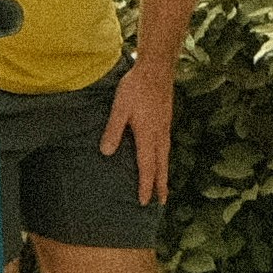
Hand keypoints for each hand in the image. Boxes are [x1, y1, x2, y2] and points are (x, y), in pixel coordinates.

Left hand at [103, 47, 174, 196]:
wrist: (156, 70)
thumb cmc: (135, 88)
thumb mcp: (119, 108)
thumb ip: (113, 130)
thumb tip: (106, 153)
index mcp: (148, 136)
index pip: (147, 167)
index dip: (145, 185)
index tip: (143, 201)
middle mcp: (159, 135)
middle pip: (161, 166)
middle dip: (160, 185)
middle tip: (161, 202)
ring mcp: (165, 128)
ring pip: (165, 157)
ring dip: (164, 174)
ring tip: (163, 186)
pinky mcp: (166, 121)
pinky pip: (166, 147)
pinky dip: (164, 159)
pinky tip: (161, 158)